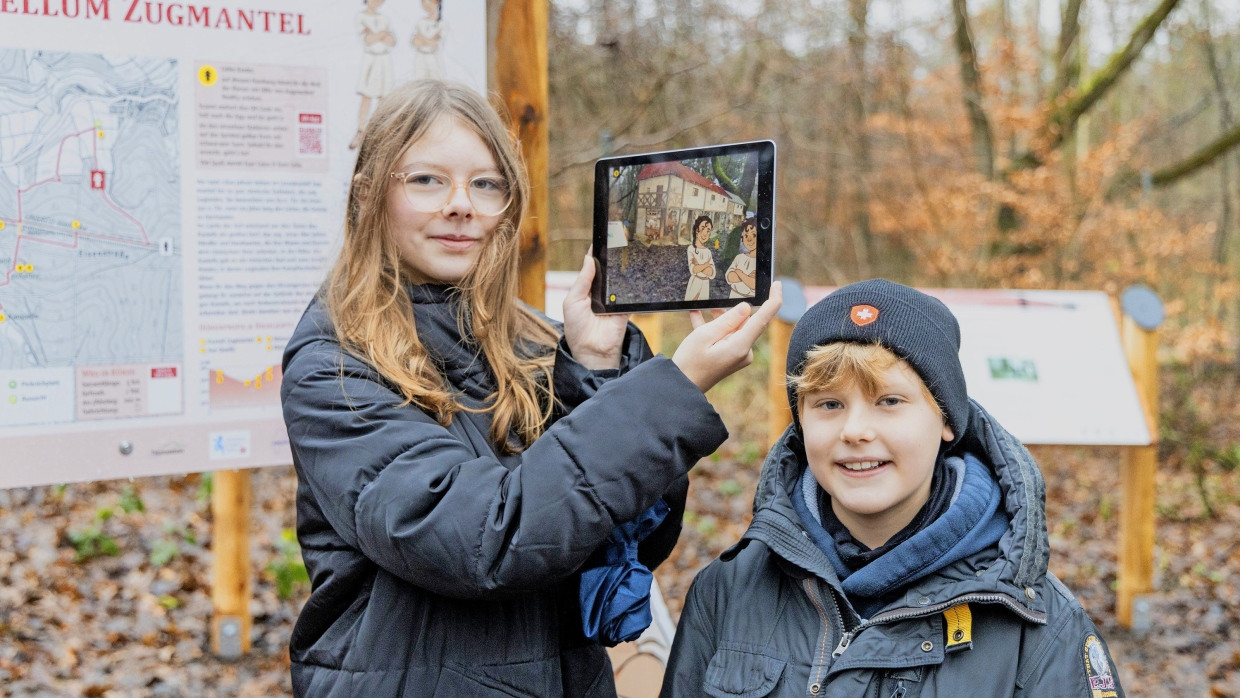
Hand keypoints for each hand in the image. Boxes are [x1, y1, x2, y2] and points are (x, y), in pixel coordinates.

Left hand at [562, 249, 628, 369]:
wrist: (591, 351)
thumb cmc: (577, 328)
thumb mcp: (572, 301)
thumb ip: (582, 280)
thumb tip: (588, 258)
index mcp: (587, 289)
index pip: (593, 267)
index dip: (597, 254)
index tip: (604, 238)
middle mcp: (602, 293)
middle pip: (609, 271)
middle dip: (612, 258)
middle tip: (618, 241)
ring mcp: (615, 299)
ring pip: (620, 279)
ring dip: (621, 270)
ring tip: (625, 253)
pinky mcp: (627, 307)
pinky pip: (631, 293)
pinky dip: (631, 285)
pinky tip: (632, 272)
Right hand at [672, 281, 782, 392]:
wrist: (681, 387)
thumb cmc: (689, 361)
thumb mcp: (704, 336)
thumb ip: (726, 320)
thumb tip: (745, 308)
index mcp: (740, 346)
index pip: (763, 319)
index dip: (773, 300)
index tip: (777, 284)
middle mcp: (744, 351)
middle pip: (746, 322)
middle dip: (731, 309)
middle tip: (717, 296)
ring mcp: (738, 355)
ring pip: (734, 328)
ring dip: (720, 318)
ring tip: (703, 307)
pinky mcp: (730, 357)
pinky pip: (726, 337)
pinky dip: (714, 328)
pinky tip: (697, 315)